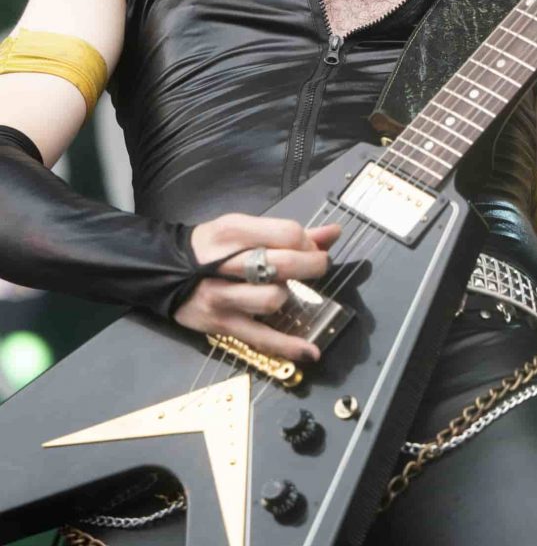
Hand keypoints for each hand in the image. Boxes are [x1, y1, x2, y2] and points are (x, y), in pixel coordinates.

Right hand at [173, 213, 341, 362]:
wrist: (161, 270)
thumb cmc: (210, 247)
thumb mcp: (243, 229)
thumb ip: (288, 233)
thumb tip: (333, 233)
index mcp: (234, 231)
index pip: (286, 233)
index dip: (308, 243)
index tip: (310, 249)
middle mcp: (226, 263)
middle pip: (284, 264)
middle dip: (312, 266)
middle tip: (316, 268)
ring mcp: (222, 297)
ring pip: (273, 299)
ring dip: (288, 296)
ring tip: (284, 291)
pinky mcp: (221, 325)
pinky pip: (261, 338)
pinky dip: (288, 346)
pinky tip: (311, 350)